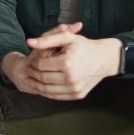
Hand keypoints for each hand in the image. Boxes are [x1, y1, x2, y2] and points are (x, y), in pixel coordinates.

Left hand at [0, 23, 120, 99]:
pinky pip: (57, 96)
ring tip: (32, 79)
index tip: (31, 60)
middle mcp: (71, 77)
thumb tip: (28, 42)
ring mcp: (75, 88)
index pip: (41, 65)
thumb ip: (47, 39)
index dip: (33, 63)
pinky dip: (47, 92)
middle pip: (43, 78)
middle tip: (29, 70)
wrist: (104, 59)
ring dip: (37, 85)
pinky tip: (43, 86)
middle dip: (33, 74)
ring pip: (47, 90)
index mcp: (67, 62)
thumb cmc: (84, 46)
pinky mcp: (78, 95)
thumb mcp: (66, 38)